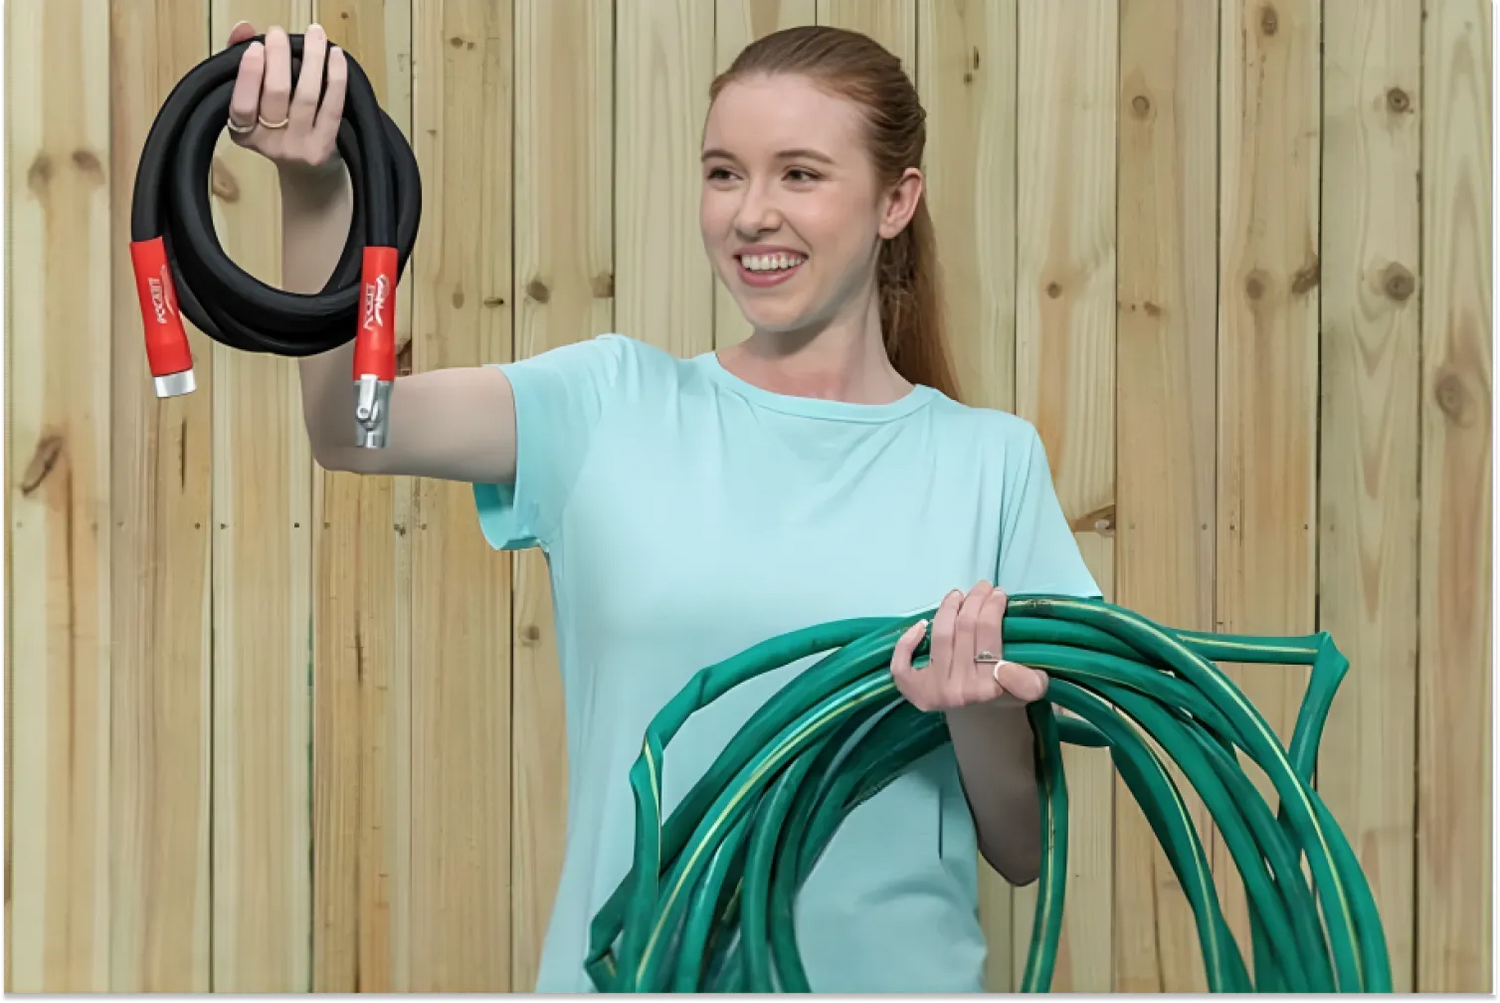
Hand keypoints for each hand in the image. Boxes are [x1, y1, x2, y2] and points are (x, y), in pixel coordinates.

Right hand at [224, 22, 345, 177]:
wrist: (307, 172)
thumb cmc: (274, 126)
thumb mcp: (252, 101)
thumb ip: (242, 63)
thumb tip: (243, 29)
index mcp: (243, 132)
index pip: (242, 106)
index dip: (249, 75)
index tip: (256, 47)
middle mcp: (270, 143)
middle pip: (276, 95)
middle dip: (278, 58)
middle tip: (278, 33)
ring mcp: (299, 147)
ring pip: (306, 97)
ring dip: (312, 59)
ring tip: (314, 33)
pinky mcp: (325, 146)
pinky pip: (332, 107)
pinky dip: (336, 78)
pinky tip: (336, 55)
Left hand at [889, 581, 1047, 711]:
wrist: (982, 720)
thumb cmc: (1005, 694)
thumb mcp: (1028, 691)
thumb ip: (1030, 683)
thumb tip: (1005, 667)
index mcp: (991, 687)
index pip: (989, 633)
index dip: (992, 607)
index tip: (998, 594)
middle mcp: (961, 689)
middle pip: (965, 627)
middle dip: (975, 599)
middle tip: (983, 587)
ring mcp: (936, 689)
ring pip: (940, 634)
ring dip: (949, 606)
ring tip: (960, 595)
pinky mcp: (916, 692)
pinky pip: (902, 663)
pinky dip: (907, 640)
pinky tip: (922, 624)